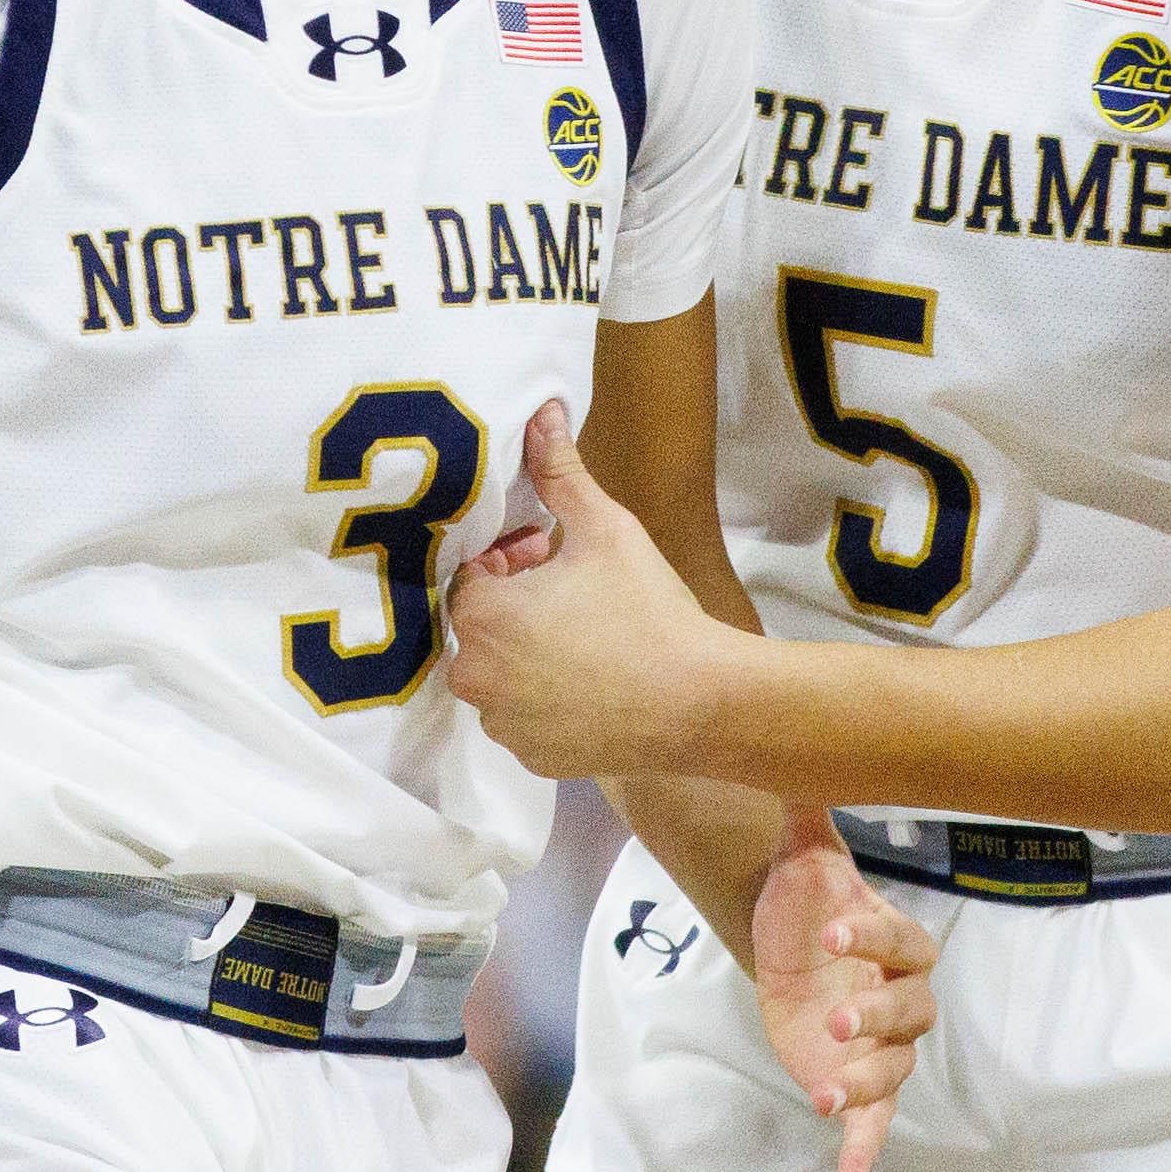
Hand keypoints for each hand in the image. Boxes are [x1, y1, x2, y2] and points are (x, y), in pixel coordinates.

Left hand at [446, 401, 750, 780]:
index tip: (549, 551)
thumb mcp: (605, 529)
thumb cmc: (648, 611)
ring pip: (499, 673)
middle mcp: (476, 677)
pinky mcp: (531, 759)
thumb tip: (542, 412)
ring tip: (583, 634)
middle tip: (568, 588)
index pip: (469, 576)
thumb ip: (561, 471)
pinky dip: (544, 697)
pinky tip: (592, 680)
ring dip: (526, 650)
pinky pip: (522, 717)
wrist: (701, 703)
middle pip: (478, 626)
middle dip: (515, 601)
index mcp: (482, 618)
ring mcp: (503, 725)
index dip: (508, 558)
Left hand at [751, 819, 937, 1171]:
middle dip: (876, 1019)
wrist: (784, 947)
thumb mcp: (803, 856)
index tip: (826, 934)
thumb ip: (806, 811)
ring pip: (897, 1072)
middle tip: (831, 1019)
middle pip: (910, 1014)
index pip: (904, 943)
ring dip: (868, 1084)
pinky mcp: (857, 1082)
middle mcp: (899, 997)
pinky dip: (867, 1147)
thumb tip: (801, 741)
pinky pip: (874, 1120)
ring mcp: (881, 1046)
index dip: (872, 939)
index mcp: (893, 941)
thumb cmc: (805, 900)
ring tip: (826, 1096)